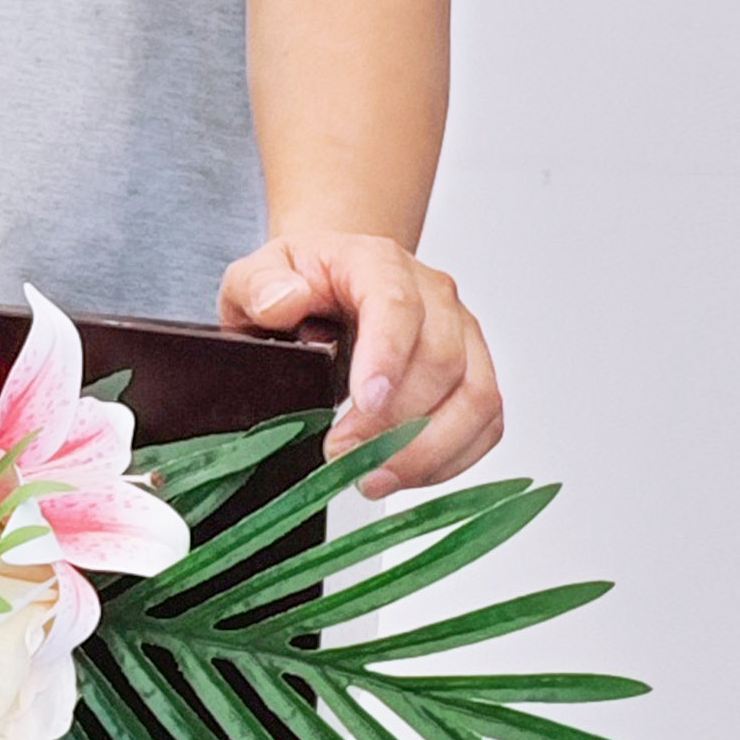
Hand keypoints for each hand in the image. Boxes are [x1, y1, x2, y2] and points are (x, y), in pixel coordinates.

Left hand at [218, 232, 501, 497]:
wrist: (330, 287)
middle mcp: (433, 294)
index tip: (365, 403)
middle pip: (442, 361)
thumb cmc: (298, 284)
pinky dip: (450, 460)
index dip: (388, 357)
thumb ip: (259, 286)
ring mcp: (462, 334)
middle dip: (396, 422)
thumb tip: (285, 301)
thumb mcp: (254, 278)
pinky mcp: (475, 374)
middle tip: (345, 456)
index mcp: (377, 262)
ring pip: (476, 397)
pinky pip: (486, 425)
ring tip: (375, 477)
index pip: (397, 304)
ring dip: (429, 451)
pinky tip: (405, 474)